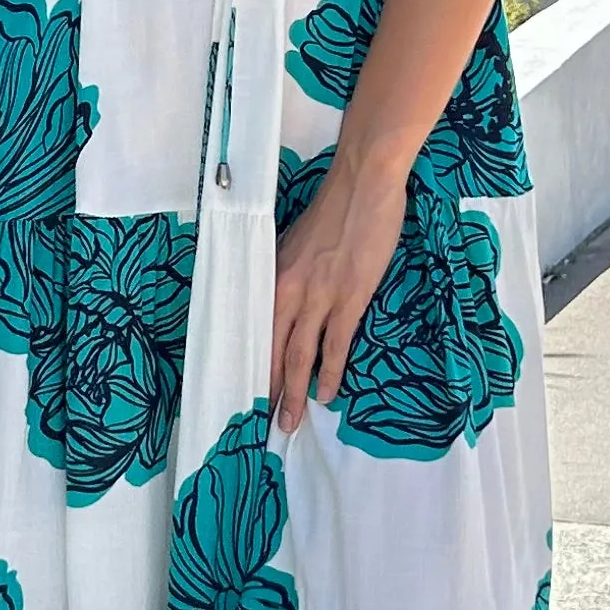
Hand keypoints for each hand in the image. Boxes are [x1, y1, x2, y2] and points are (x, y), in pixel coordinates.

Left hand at [269, 153, 408, 436]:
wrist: (363, 185)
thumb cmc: (332, 209)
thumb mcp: (294, 242)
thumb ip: (288, 274)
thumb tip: (285, 302)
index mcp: (272, 276)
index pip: (254, 329)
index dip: (251, 363)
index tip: (245, 392)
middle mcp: (288, 291)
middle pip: (271, 350)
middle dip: (268, 391)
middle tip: (265, 424)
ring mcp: (319, 297)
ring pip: (299, 356)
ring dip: (295, 393)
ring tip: (291, 422)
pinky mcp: (349, 298)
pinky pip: (335, 345)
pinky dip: (330, 373)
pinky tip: (327, 394)